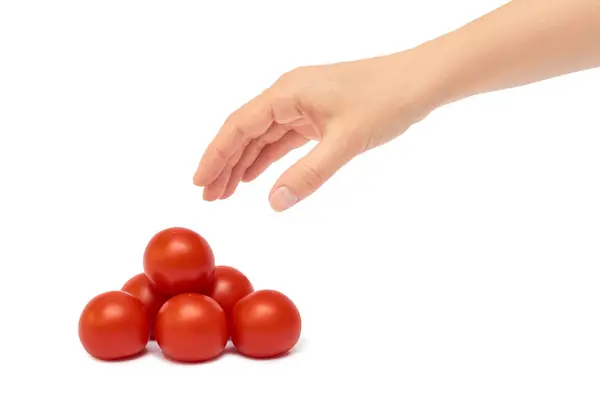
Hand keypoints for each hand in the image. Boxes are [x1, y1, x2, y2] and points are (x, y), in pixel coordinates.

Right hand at [193, 50, 437, 210]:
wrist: (418, 82)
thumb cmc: (385, 100)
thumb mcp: (345, 142)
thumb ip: (309, 174)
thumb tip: (274, 203)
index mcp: (287, 93)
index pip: (239, 125)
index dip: (215, 154)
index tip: (199, 181)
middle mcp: (289, 95)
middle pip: (245, 131)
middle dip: (225, 164)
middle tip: (208, 196)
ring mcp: (303, 105)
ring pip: (263, 137)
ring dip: (243, 163)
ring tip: (225, 192)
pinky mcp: (317, 115)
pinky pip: (283, 139)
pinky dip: (267, 158)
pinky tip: (256, 176)